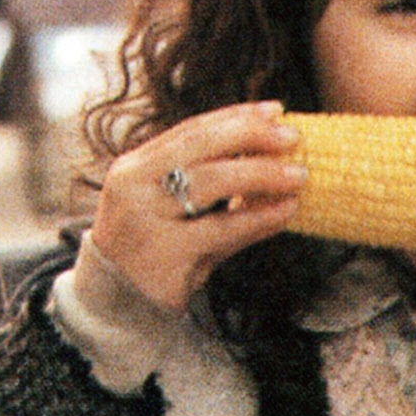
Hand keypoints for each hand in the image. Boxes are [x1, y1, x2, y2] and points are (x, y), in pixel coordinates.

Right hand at [88, 101, 304, 312]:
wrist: (116, 305)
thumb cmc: (155, 250)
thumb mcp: (175, 210)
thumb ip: (213, 184)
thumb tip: (274, 157)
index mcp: (134, 167)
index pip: (190, 131)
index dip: (235, 117)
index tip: (276, 110)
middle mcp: (133, 186)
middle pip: (198, 146)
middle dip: (250, 135)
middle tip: (293, 138)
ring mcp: (144, 218)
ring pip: (211, 182)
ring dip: (261, 174)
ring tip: (299, 176)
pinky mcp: (163, 253)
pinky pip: (221, 229)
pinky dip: (258, 217)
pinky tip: (286, 211)